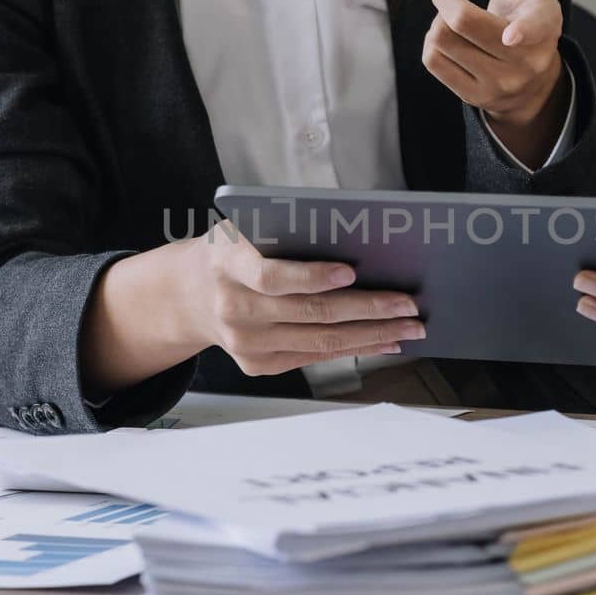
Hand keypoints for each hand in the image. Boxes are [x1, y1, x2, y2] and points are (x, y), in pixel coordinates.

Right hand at [179, 225, 425, 376]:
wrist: (188, 295)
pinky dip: (354, 348)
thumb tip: (358, 242)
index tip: (351, 273)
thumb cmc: (230, 254)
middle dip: (368, 309)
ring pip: (320, 341)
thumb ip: (286, 232)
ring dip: (372, 335)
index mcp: (228, 265)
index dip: (312, 277)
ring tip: (408, 327)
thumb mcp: (244, 230)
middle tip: (408, 305)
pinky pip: (314, 356)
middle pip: (311, 313)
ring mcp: (245, 343)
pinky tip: (382, 341)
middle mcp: (234, 308)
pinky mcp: (257, 365)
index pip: (272, 277)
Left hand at [423, 0, 569, 165]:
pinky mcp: (475, 97)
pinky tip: (446, 40)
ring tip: (450, 20)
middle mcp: (526, 62)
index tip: (511, 35)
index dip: (522, 31)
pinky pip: (432, 60)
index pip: (531, 28)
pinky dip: (431, 42)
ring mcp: (500, 84)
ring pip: (441, 40)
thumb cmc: (526, 18)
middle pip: (462, 23)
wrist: (530, 77)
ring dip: (438, 21)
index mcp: (545, 28)